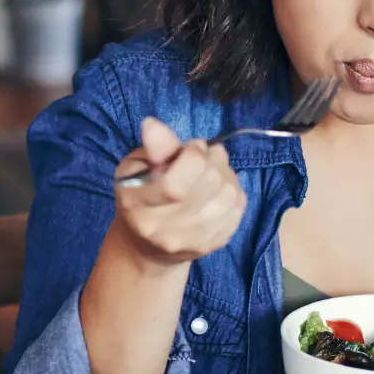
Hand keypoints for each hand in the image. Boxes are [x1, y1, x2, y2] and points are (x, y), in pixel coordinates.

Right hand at [110, 117, 246, 265]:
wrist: (148, 247)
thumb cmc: (140, 196)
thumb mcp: (136, 168)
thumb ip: (152, 149)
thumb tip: (153, 125)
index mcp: (138, 209)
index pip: (176, 184)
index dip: (193, 155)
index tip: (190, 148)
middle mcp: (165, 232)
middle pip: (209, 185)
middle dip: (211, 160)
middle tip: (202, 156)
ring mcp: (193, 243)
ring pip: (228, 196)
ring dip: (225, 174)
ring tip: (212, 170)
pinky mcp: (214, 245)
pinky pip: (237, 208)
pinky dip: (233, 190)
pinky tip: (218, 188)